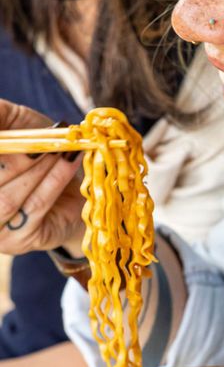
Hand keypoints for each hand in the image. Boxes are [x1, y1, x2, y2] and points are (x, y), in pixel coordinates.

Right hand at [0, 101, 85, 258]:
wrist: (73, 194)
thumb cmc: (38, 153)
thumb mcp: (14, 124)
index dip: (1, 146)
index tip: (11, 133)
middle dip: (17, 156)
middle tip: (42, 138)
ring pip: (9, 197)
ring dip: (36, 169)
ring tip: (58, 148)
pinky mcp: (19, 242)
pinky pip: (35, 207)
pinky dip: (54, 180)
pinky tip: (68, 161)